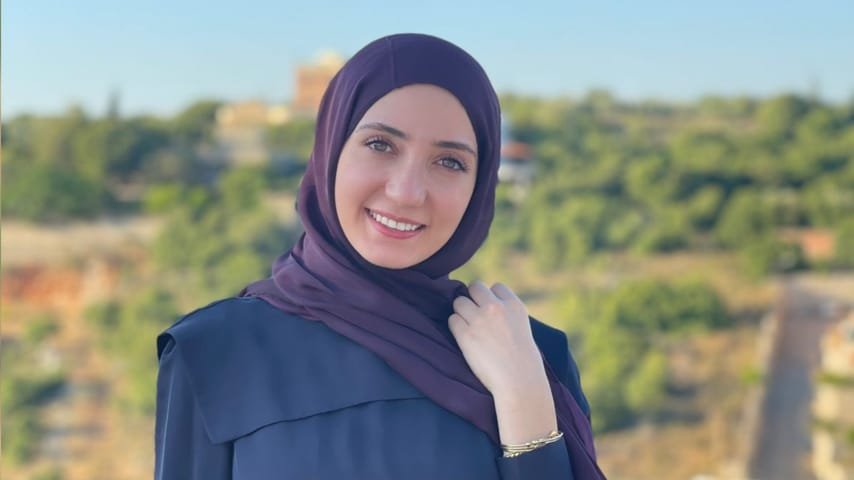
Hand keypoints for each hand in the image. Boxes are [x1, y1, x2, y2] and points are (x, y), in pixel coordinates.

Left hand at [448, 280, 548, 399]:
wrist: (519, 382)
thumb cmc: (523, 361)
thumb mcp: (522, 328)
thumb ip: (507, 314)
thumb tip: (488, 307)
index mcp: (514, 305)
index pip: (496, 286)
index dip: (491, 297)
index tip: (491, 311)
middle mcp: (496, 307)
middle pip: (475, 287)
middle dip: (472, 298)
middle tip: (474, 315)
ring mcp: (480, 319)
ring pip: (459, 301)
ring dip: (461, 312)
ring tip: (468, 328)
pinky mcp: (465, 334)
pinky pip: (452, 320)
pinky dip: (456, 327)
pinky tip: (464, 338)